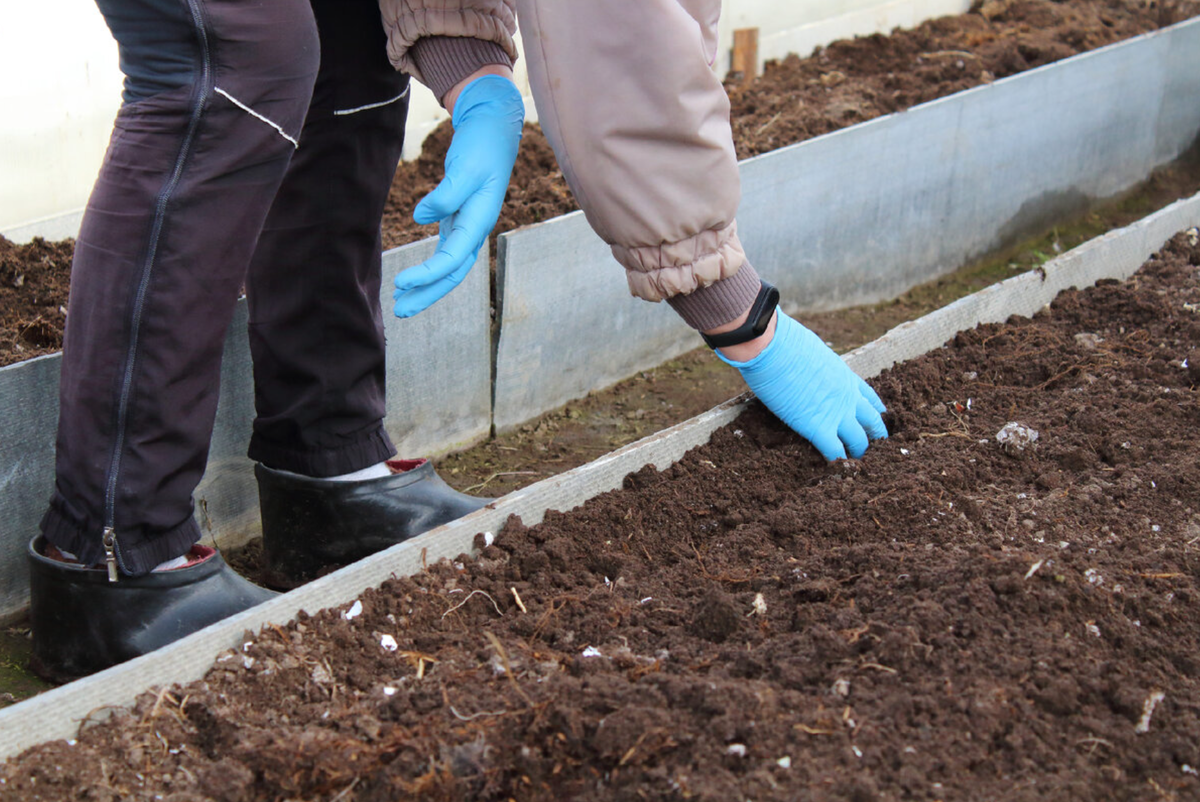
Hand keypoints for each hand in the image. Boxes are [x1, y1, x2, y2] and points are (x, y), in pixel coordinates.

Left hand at [393, 74, 523, 317]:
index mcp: (480, 221)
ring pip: (448, 267)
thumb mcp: (465, 167)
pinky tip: (410, 277)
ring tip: (401, 300)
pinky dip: (428, 268)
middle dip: (427, 294)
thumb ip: (445, 195)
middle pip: (452, 274)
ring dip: (426, 286)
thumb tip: (420, 218)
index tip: (400, 283)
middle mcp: (475, 230)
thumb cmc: (481, 146)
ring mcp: (467, 227)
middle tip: (399, 311)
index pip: (452, 259)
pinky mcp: (458, 220)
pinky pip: (444, 253)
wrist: (493, 129)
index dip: (427, 275)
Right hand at [716, 311, 887, 459]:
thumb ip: (819, 364)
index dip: (876, 411)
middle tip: (872, 448)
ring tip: (856, 464)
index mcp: (846, 376)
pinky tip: (835, 470)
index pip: (870, 398)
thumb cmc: (784, 341)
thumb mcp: (813, 350)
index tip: (879, 418)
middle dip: (874, 436)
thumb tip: (808, 365)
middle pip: (872, 422)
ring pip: (859, 441)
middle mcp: (848, 396)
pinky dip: (837, 463)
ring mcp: (836, 413)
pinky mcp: (817, 427)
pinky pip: (835, 452)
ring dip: (858, 453)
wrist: (773, 348)